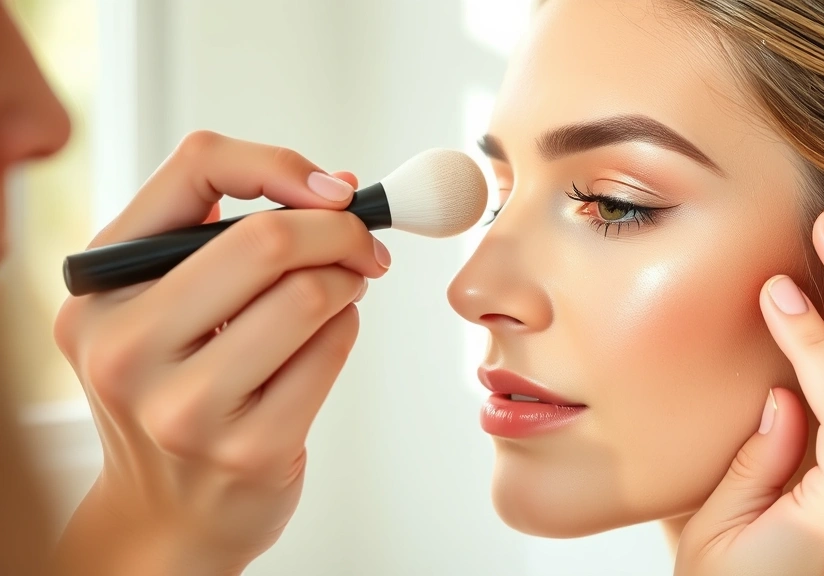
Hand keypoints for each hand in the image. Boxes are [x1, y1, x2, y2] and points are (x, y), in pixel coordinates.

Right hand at [52, 131, 390, 575]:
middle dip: (337, 230)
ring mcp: (184, 407)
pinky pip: (331, 350)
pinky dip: (345, 329)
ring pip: (308, 296)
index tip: (333, 191)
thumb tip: (338, 188)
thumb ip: (229, 236)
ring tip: (341, 291)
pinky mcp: (248, 449)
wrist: (168, 513)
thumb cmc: (176, 391)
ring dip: (347, 282)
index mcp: (101, 289)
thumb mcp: (163, 308)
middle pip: (265, 240)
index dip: (281, 166)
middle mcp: (125, 346)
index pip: (195, 169)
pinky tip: (325, 341)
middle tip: (361, 243)